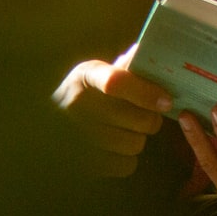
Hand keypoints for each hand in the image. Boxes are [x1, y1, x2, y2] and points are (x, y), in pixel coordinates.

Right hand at [53, 46, 170, 177]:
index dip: (147, 93)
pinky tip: (118, 149)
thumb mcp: (100, 72)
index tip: (167, 101)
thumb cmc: (88, 95)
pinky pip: (126, 165)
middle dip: (151, 119)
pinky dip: (128, 159)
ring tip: (129, 131)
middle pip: (137, 119)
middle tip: (148, 116)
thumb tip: (153, 50)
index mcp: (86, 75)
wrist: (49, 124)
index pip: (117, 83)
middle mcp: (75, 104)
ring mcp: (76, 136)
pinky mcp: (82, 163)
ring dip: (139, 139)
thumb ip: (128, 65)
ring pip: (134, 144)